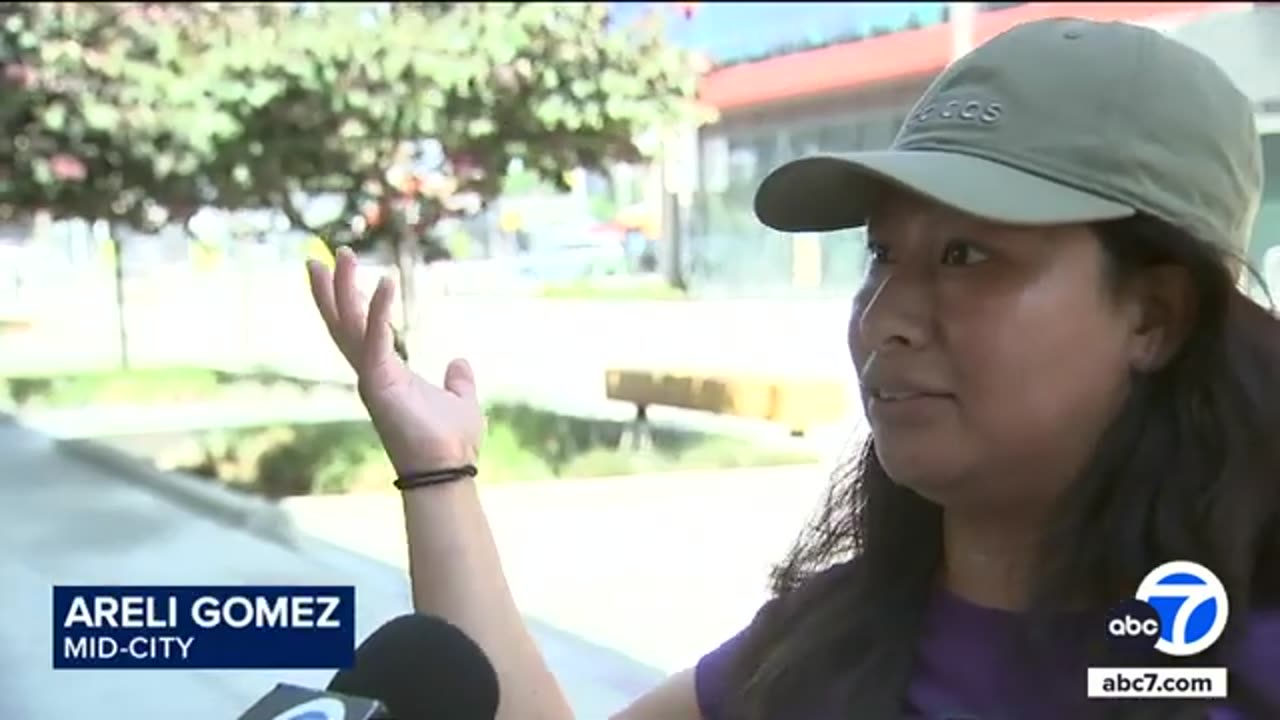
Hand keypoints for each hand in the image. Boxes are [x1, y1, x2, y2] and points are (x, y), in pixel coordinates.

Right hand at [306, 247, 483, 474]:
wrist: (448, 471)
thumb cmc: (450, 443)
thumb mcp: (461, 401)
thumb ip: (458, 381)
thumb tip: (459, 363)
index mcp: (387, 374)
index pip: (362, 331)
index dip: (352, 302)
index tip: (341, 274)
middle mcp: (371, 373)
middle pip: (343, 323)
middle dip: (331, 290)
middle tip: (319, 257)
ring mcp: (371, 377)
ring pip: (349, 325)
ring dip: (342, 289)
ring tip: (341, 254)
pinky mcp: (379, 381)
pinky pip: (377, 337)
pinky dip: (380, 310)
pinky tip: (385, 281)